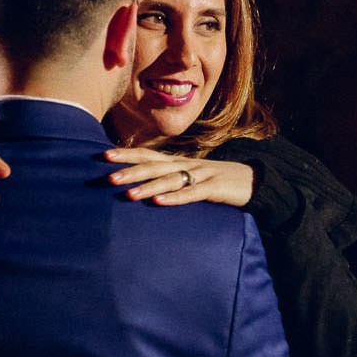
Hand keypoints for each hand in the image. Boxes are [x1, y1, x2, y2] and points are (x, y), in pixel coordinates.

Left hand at [104, 150, 254, 206]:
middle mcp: (186, 165)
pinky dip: (175, 198)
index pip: (148, 154)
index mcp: (178, 161)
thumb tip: (141, 183)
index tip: (104, 156)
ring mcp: (201, 174)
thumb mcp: (189, 176)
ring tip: (129, 194)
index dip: (127, 154)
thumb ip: (168, 178)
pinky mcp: (215, 188)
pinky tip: (159, 202)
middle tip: (109, 178)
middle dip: (131, 171)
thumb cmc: (215, 181)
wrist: (252, 180)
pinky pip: (192, 193)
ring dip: (148, 186)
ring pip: (170, 179)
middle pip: (154, 166)